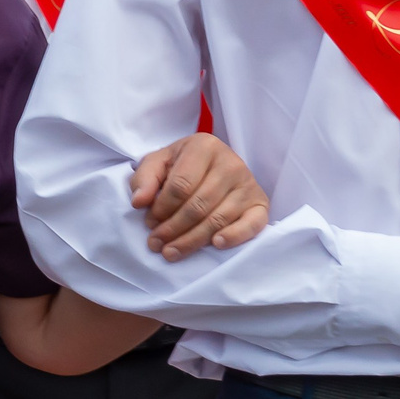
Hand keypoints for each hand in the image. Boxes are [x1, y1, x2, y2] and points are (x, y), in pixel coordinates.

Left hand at [129, 133, 270, 261]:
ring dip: (191, 240)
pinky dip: (234, 236)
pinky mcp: (260, 204)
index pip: (180, 185)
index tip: (148, 222)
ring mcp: (248, 184)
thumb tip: (139, 202)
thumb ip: (144, 179)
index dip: (161, 209)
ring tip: (170, 252)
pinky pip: (251, 224)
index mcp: (204, 146)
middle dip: (173, 228)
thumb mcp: (158, 163)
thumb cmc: (182, 166)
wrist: (214, 165)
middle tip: (156, 243)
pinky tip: (216, 244)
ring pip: (217, 219)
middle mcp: (230, 163)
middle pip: (198, 205)